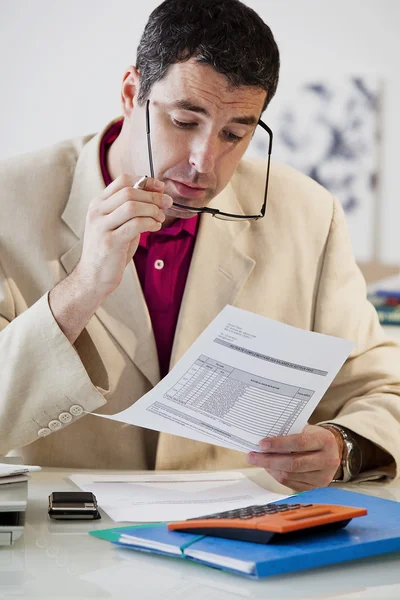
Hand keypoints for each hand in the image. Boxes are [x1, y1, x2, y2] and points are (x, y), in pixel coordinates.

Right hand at [76, 174, 172, 299]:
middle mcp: (96, 212)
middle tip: (167, 203)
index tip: (160, 187)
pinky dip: (150, 223)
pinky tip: (155, 227)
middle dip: (153, 196)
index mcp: (97, 204)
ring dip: (152, 210)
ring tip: (160, 218)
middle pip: (129, 192)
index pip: (122, 181)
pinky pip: (135, 225)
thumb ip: (132, 210)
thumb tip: (156, 195)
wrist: (93, 277)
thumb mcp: (118, 225)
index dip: (145, 181)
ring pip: (132, 206)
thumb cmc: (109, 251)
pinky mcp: (110, 242)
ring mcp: (101, 226)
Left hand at [247, 424, 341, 490]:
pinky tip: (269, 468)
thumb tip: (264, 439)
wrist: (332, 450)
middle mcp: (327, 460)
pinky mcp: (315, 487)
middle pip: (293, 463)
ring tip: (258, 461)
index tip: (262, 444)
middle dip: (269, 460)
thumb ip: (289, 433)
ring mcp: (323, 476)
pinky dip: (277, 475)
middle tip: (252, 456)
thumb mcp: (306, 429)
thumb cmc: (313, 436)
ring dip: (270, 468)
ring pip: (290, 475)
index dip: (279, 444)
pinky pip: (291, 483)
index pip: (299, 443)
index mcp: (325, 441)